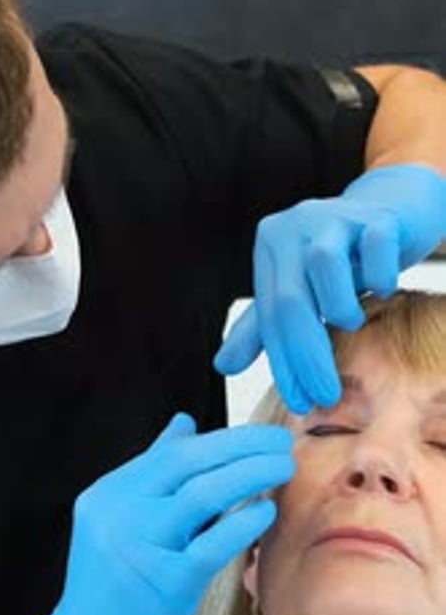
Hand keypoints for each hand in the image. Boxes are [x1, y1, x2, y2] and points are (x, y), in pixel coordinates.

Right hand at [26, 413, 294, 614]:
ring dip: (251, 473)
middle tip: (281, 440)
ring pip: (203, 494)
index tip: (259, 436)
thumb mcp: (118, 525)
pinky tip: (267, 510)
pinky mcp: (164, 587)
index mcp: (107, 496)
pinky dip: (244, 522)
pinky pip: (213, 544)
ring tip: (284, 466)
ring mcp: (139, 549)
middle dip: (242, 444)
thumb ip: (151, 474)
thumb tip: (185, 423)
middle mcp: (119, 515)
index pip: (172, 452)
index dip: (222, 439)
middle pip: (189, 462)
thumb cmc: (110, 594)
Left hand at [214, 164, 445, 412]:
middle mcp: (295, 225)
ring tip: (352, 321)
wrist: (392, 213)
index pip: (269, 315)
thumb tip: (222, 365)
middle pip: (290, 300)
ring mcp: (335, 216)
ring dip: (341, 307)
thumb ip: (262, 328)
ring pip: (323, 266)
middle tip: (325, 395)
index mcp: (271, 246)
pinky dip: (379, 277)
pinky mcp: (376, 215)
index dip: (284, 363)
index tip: (299, 401)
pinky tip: (381, 289)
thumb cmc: (343, 261)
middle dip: (307, 356)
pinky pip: (375, 249)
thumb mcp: (299, 291)